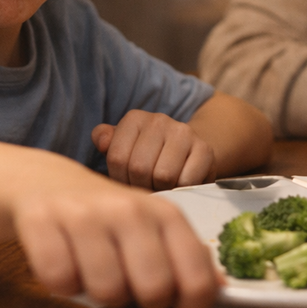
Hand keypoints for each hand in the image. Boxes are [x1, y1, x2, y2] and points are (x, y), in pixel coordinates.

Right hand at [13, 171, 220, 307]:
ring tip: (93, 271)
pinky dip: (62, 284)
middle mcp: (127, 210)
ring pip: (106, 291)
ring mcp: (84, 214)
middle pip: (153, 288)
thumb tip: (223, 287)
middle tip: (128, 285)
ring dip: (98, 293)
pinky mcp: (43, 221)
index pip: (195, 274)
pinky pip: (60, 281)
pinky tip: (65, 263)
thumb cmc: (108, 214)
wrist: (47, 181)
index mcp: (163, 213)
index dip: (193, 307)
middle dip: (141, 300)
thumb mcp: (154, 226)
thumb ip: (187, 255)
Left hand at [92, 110, 216, 189]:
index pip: (117, 157)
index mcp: (135, 118)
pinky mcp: (205, 149)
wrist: (188, 152)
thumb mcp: (125, 147)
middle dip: (140, 185)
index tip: (128, 180)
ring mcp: (184, 132)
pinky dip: (181, 189)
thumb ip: (107, 142)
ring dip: (160, 188)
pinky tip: (179, 183)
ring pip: (163, 175)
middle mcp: (159, 120)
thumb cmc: (149, 155)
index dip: (120, 178)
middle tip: (146, 186)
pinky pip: (186, 180)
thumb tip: (101, 141)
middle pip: (139, 167)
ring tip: (161, 185)